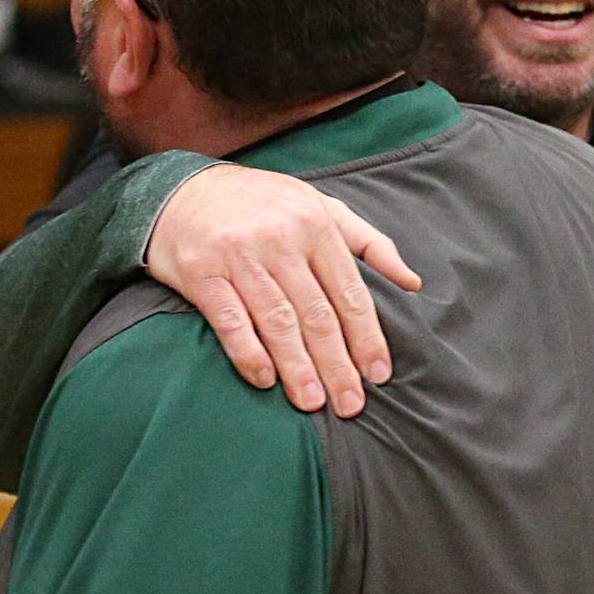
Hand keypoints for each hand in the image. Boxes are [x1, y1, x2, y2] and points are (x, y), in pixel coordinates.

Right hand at [146, 164, 421, 415]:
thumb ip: (370, 242)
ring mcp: (240, 256)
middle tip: (350, 404)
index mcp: (316, 225)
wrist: (181, 189)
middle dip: (337, 364)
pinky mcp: (201, 272)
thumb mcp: (322, 207)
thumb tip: (412, 282)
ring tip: (312, 403)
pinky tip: (265, 379)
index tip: (378, 374)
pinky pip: (230, 320)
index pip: (350, 292)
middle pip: (317, 314)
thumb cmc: (264, 205)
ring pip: (277, 321)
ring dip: (298, 367)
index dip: (367, 337)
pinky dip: (249, 352)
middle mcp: (281, 240)